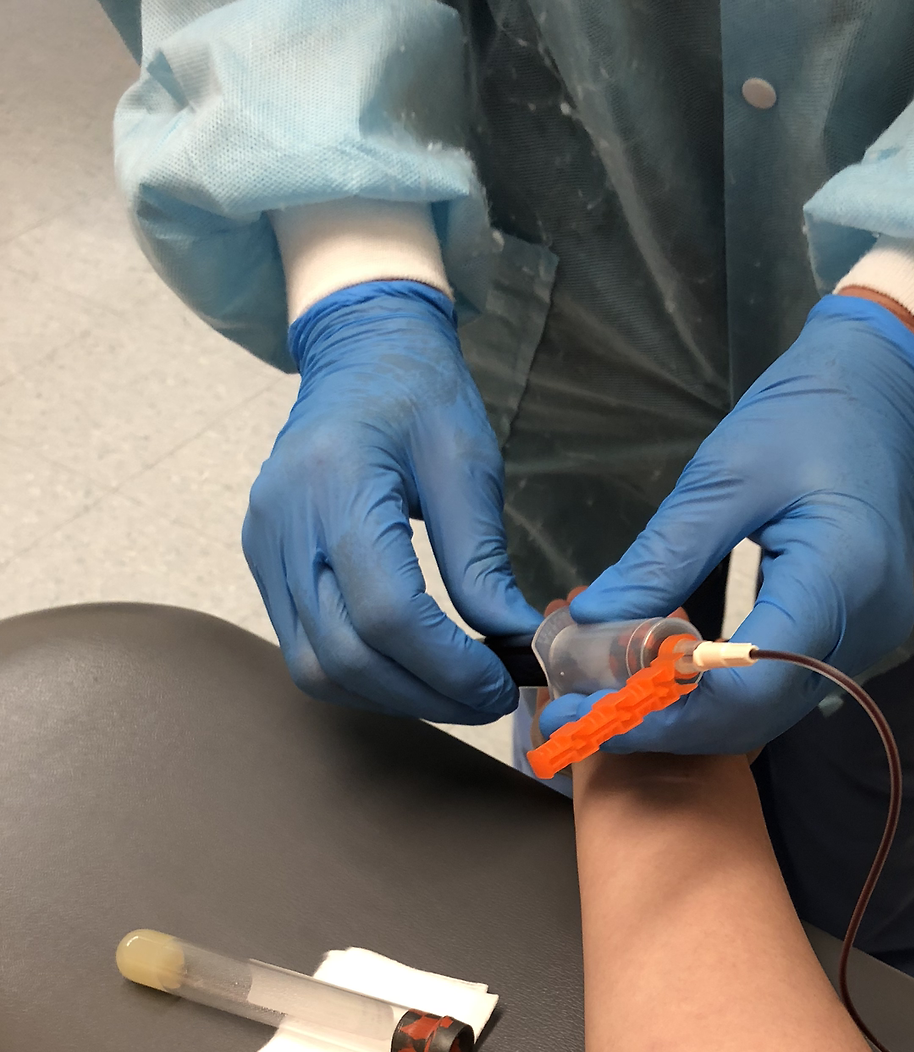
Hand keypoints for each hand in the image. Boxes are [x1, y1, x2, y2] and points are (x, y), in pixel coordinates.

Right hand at [243, 281, 540, 721]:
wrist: (358, 352)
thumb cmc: (419, 394)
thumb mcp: (467, 462)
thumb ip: (481, 558)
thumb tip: (513, 640)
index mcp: (337, 481)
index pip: (386, 611)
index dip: (446, 665)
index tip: (499, 683)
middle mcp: (284, 519)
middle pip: (345, 653)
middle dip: (425, 693)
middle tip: (487, 699)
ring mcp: (264, 545)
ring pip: (317, 667)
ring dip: (392, 697)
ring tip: (454, 692)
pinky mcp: (263, 562)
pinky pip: (303, 651)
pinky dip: (362, 678)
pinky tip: (413, 671)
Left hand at [538, 295, 913, 754]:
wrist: (885, 394)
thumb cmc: (810, 416)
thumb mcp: (725, 474)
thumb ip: (661, 556)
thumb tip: (591, 620)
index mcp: (840, 579)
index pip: (749, 684)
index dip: (667, 712)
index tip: (591, 710)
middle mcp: (863, 629)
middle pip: (755, 716)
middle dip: (664, 725)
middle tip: (580, 713)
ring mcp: (864, 642)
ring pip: (764, 713)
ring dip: (685, 714)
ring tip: (608, 698)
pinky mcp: (849, 640)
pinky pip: (776, 687)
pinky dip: (714, 691)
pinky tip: (661, 676)